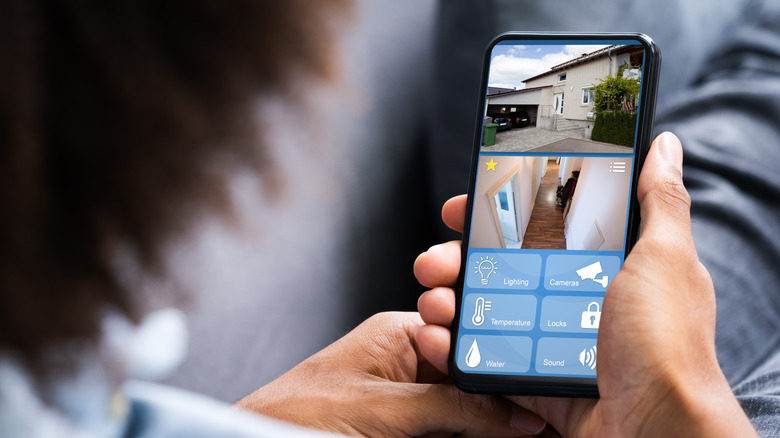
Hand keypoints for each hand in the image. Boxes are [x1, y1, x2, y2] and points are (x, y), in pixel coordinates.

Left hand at [236, 311, 546, 436]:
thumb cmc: (298, 413)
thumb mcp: (386, 408)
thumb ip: (452, 408)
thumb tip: (513, 415)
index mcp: (399, 335)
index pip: (467, 338)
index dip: (504, 359)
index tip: (539, 384)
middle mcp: (407, 363)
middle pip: (472, 376)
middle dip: (504, 397)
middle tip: (542, 415)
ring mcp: (405, 400)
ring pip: (464, 409)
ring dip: (491, 422)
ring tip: (530, 428)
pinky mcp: (401, 429)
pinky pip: (447, 429)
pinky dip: (470, 435)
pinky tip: (496, 435)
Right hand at [414, 133, 756, 437]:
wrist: (657, 431)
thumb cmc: (668, 344)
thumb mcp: (665, 258)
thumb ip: (657, 201)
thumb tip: (664, 145)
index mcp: (603, 265)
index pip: (538, 226)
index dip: (497, 214)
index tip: (462, 209)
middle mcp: (574, 298)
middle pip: (502, 268)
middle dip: (457, 259)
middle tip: (433, 260)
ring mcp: (551, 340)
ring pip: (487, 311)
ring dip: (448, 301)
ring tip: (433, 302)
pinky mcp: (536, 378)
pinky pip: (487, 357)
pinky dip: (455, 348)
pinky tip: (436, 338)